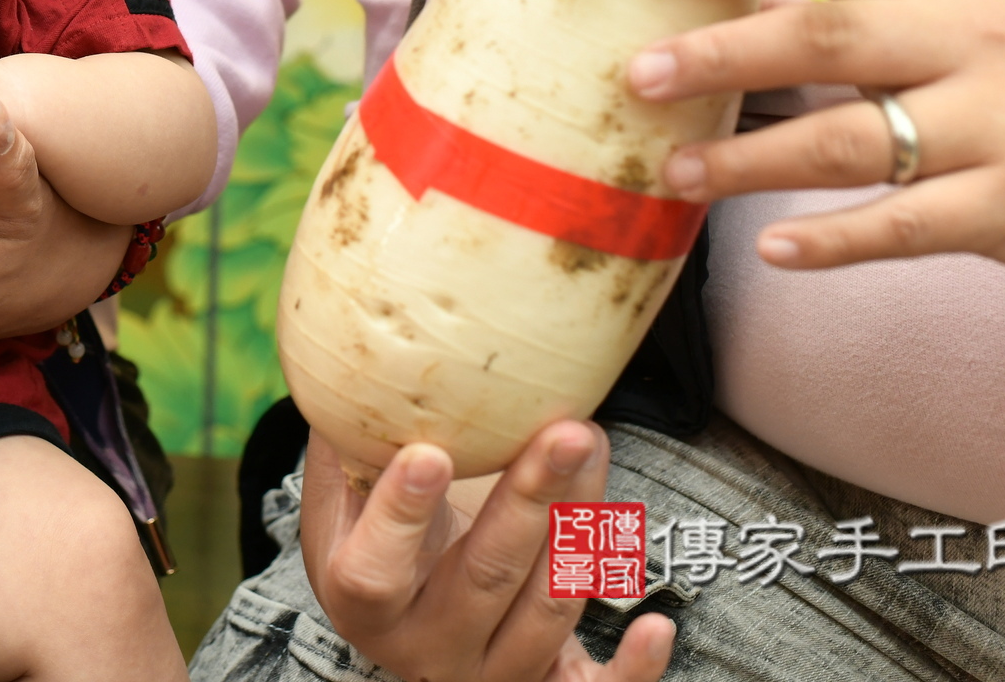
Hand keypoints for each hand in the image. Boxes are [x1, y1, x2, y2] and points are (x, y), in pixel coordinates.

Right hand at [302, 425, 674, 681]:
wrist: (411, 613)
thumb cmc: (379, 534)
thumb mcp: (348, 497)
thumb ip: (351, 441)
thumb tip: (353, 355)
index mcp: (363, 605)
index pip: (375, 572)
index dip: (400, 516)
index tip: (431, 453)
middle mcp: (426, 649)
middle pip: (484, 578)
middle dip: (531, 501)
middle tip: (565, 432)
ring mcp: (489, 673)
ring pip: (546, 610)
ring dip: (582, 528)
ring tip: (594, 447)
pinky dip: (633, 668)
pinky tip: (657, 625)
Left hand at [630, 0, 1004, 275]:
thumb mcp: (950, 2)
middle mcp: (962, 40)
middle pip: (826, 39)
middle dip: (724, 55)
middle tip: (640, 73)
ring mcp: (986, 125)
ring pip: (850, 140)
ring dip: (751, 160)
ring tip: (674, 170)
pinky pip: (904, 225)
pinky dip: (835, 239)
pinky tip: (773, 246)